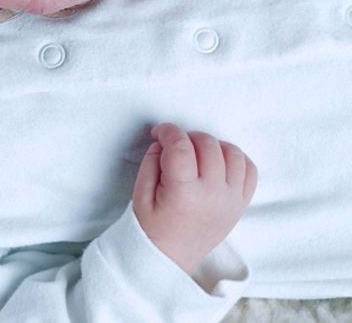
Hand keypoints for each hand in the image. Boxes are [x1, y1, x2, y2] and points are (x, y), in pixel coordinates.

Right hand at [132, 124, 256, 274]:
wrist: (170, 258)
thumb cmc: (152, 227)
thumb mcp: (140, 193)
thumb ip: (151, 162)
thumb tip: (164, 142)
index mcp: (184, 193)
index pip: (181, 147)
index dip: (168, 132)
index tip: (159, 133)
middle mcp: (212, 194)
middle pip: (208, 144)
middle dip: (187, 136)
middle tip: (174, 145)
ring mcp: (231, 199)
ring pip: (232, 153)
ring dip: (213, 145)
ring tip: (196, 153)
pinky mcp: (241, 204)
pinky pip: (249, 169)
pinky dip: (235, 159)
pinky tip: (218, 162)